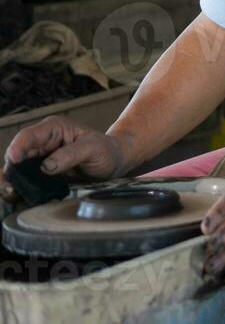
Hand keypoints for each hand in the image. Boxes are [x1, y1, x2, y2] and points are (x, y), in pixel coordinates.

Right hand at [0, 117, 125, 201]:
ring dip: (13, 179)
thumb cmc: (107, 150)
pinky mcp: (42, 172)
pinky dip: (21, 187)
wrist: (115, 162)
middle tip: (9, 185)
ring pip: (17, 168)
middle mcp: (43, 142)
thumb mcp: (94, 148)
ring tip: (13, 192)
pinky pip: (26, 179)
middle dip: (10, 169)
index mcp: (54, 128)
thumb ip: (71, 154)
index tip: (14, 161)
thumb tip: (46, 166)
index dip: (18, 148)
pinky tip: (21, 194)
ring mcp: (41, 158)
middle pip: (17, 153)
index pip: (29, 136)